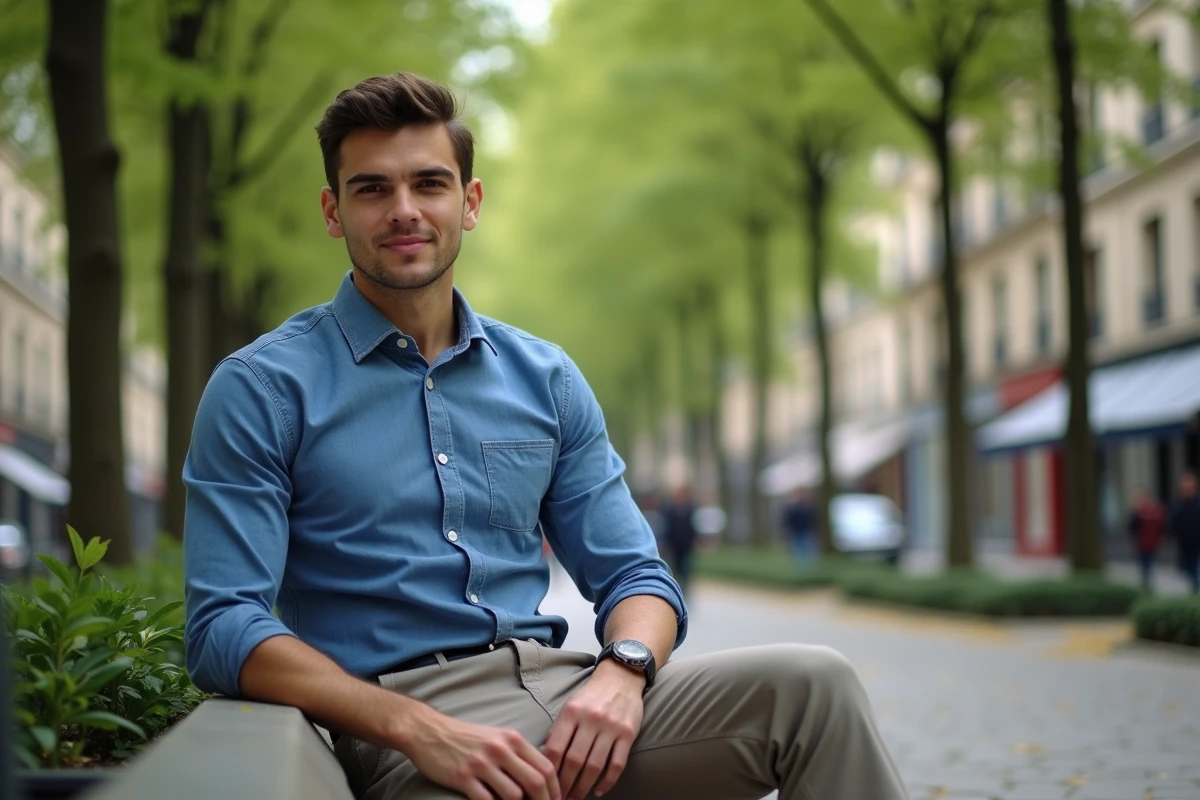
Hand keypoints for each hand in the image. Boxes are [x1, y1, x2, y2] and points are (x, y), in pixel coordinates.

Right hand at [403, 709, 560, 799]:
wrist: (428, 730)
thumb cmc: (465, 736)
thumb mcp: (497, 736)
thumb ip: (518, 753)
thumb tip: (540, 776)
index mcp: (512, 739)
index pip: (545, 766)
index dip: (555, 789)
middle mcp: (500, 750)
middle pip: (535, 782)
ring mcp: (481, 764)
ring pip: (514, 795)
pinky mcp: (463, 778)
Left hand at [542, 661, 644, 798]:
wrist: (621, 678)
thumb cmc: (591, 695)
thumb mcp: (570, 705)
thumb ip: (558, 729)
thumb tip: (544, 756)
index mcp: (572, 712)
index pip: (556, 748)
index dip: (549, 771)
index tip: (544, 785)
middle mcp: (591, 719)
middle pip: (574, 760)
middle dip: (564, 784)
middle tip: (558, 798)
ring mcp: (611, 727)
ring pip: (594, 766)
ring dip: (583, 787)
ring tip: (575, 798)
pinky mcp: (628, 734)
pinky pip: (617, 764)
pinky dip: (607, 782)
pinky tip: (598, 791)